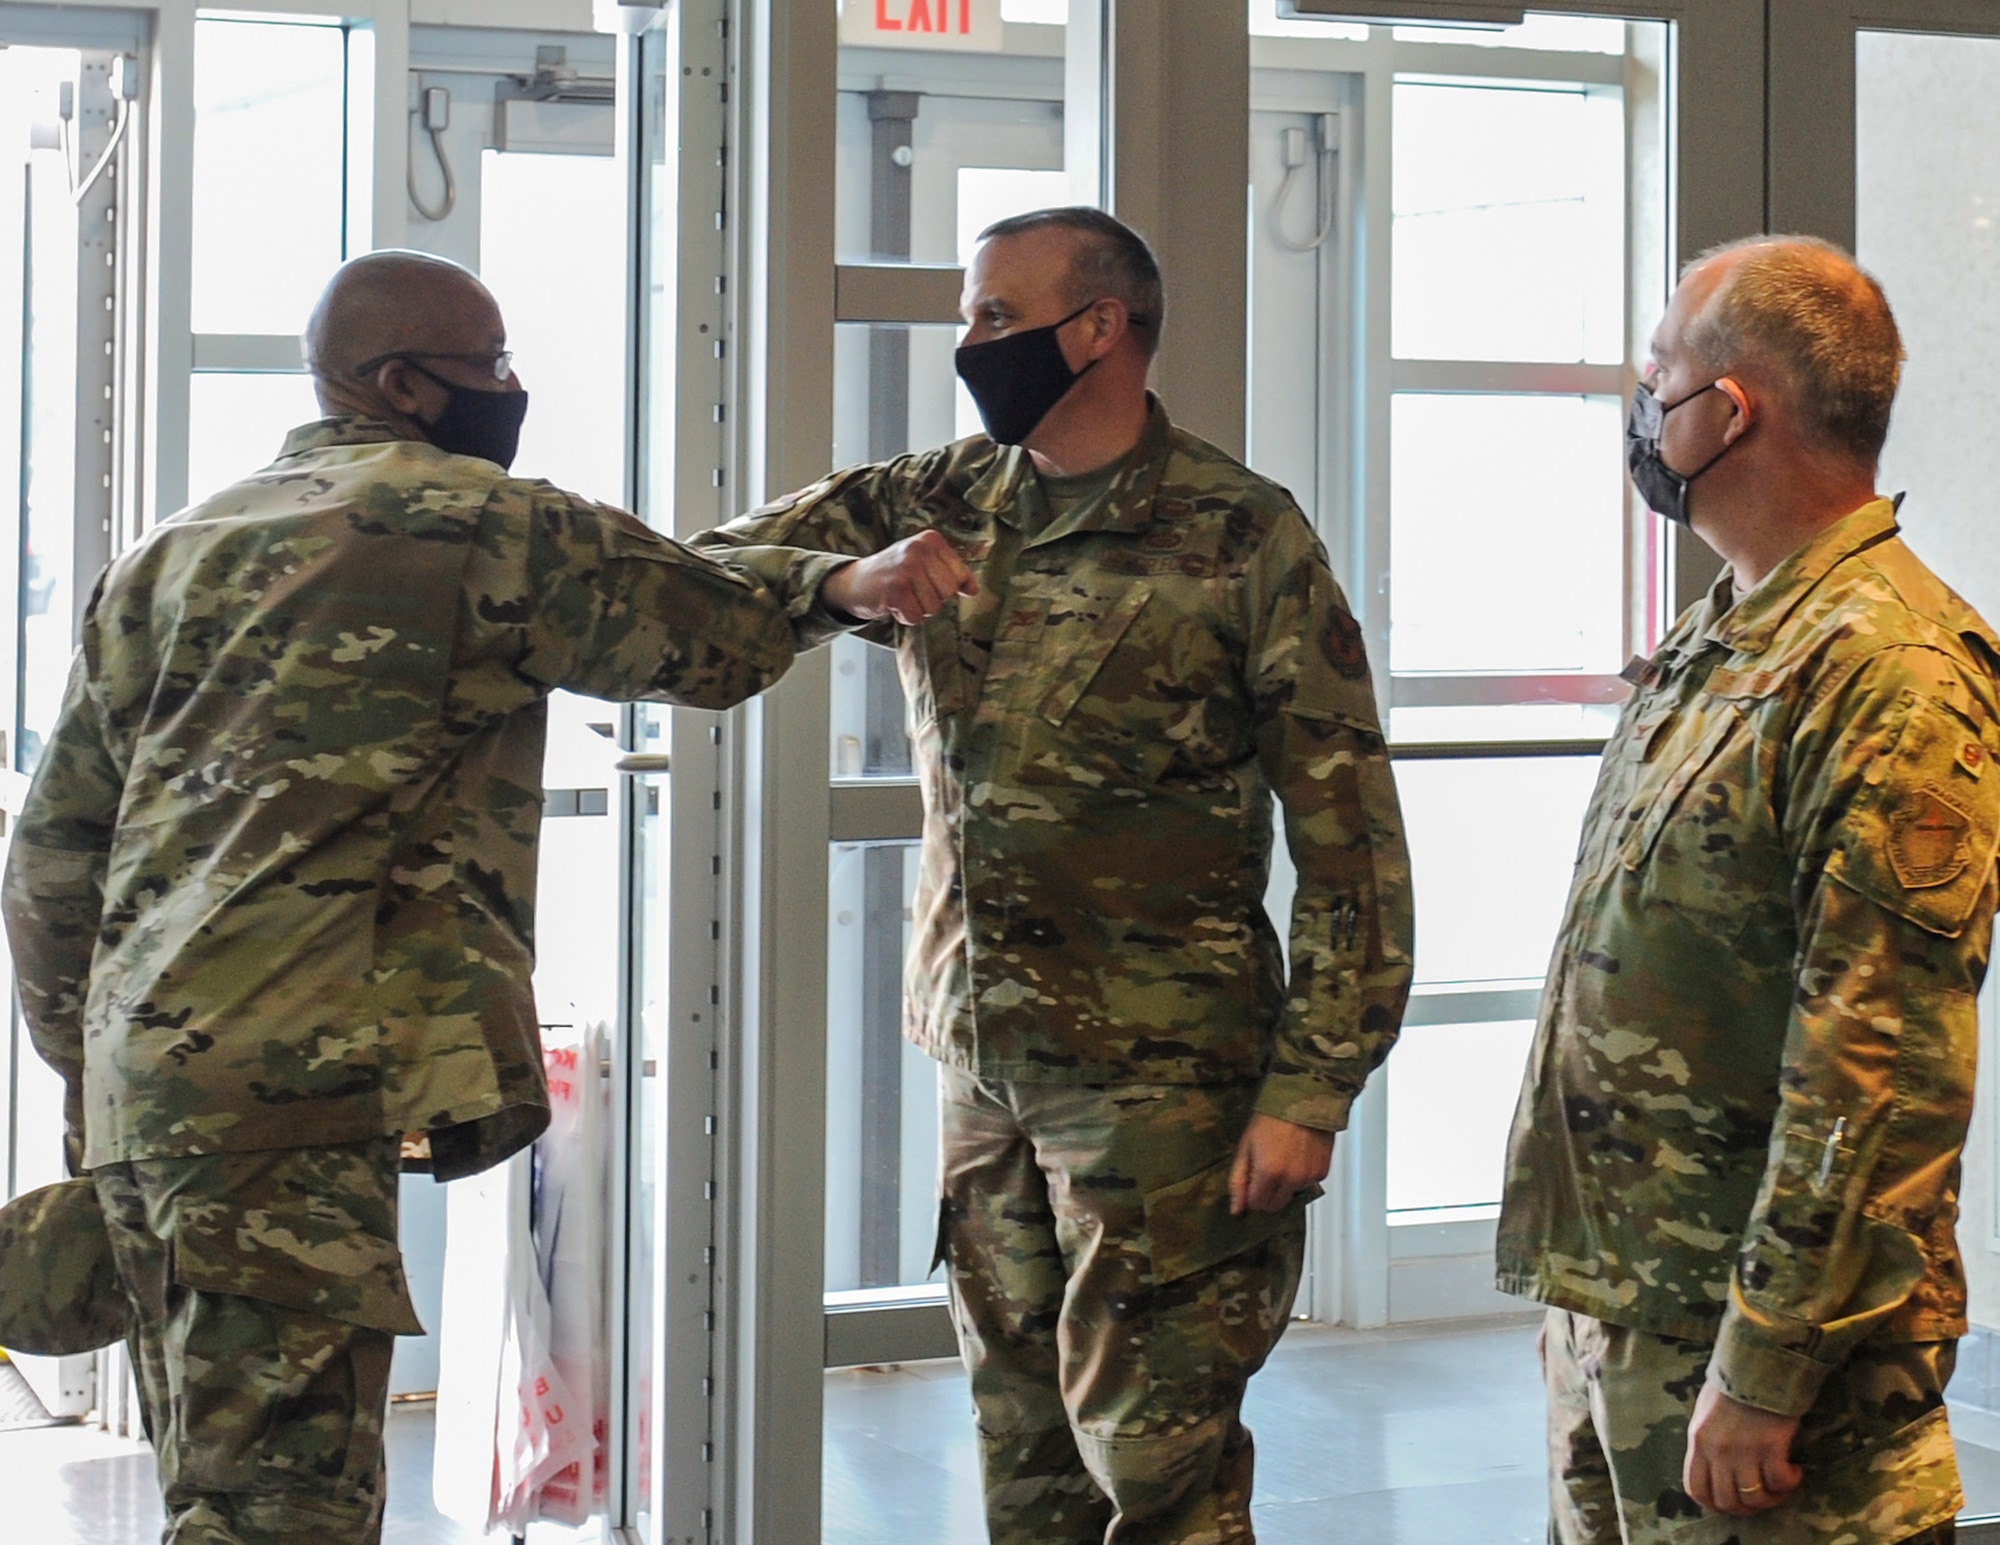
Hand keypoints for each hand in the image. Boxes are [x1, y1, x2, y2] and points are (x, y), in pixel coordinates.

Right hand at [821, 531, 976, 625]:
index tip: (928, 580)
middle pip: (948, 592)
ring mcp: (905, 569)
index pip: (960, 576)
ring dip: (918, 608)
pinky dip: (905, 617)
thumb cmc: (895, 572)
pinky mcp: (894, 590)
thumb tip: (974, 590)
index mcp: (931, 540)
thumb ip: (953, 573)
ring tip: (903, 595)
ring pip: (933, 607)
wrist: (855, 581)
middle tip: (913, 589)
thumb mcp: (926, 563)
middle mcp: (918, 550)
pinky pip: (915, 616)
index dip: (946, 586)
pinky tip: (895, 603)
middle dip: (933, 598)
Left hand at [1229, 1113, 1333, 1214]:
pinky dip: (1301, 1177)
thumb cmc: (1273, 1117)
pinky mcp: (1323, 1172)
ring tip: (1284, 1158)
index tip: (1252, 1179)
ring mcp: (1309, 1177)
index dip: (1251, 1193)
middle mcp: (1292, 1179)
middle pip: (1275, 1206)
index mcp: (1269, 1173)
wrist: (1304, 1099)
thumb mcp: (1246, 1145)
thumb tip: (1236, 1209)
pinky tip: (1298, 1156)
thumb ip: (1238, 1180)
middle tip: (1265, 1171)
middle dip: (1266, 1194)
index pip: (1257, 1205)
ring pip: (1291, 1196)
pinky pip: (1307, 1185)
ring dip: (1285, 1185)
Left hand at [1683, 1378, 1802, 1514]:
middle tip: (1762, 1497)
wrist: (1758, 1362)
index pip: (1696, 1488)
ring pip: (1754, 1498)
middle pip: (1727, 1501)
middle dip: (1746, 1508)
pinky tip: (1794, 1470)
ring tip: (1780, 1486)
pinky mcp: (1771, 1446)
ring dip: (1771, 1499)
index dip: (1713, 1505)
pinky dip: (1789, 1483)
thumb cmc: (1733, 1383)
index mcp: (1698, 1440)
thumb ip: (1707, 1441)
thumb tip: (1715, 1468)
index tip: (1732, 1504)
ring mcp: (1743, 1450)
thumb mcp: (1706, 1412)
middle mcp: (1717, 1450)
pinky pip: (1780, 1483)